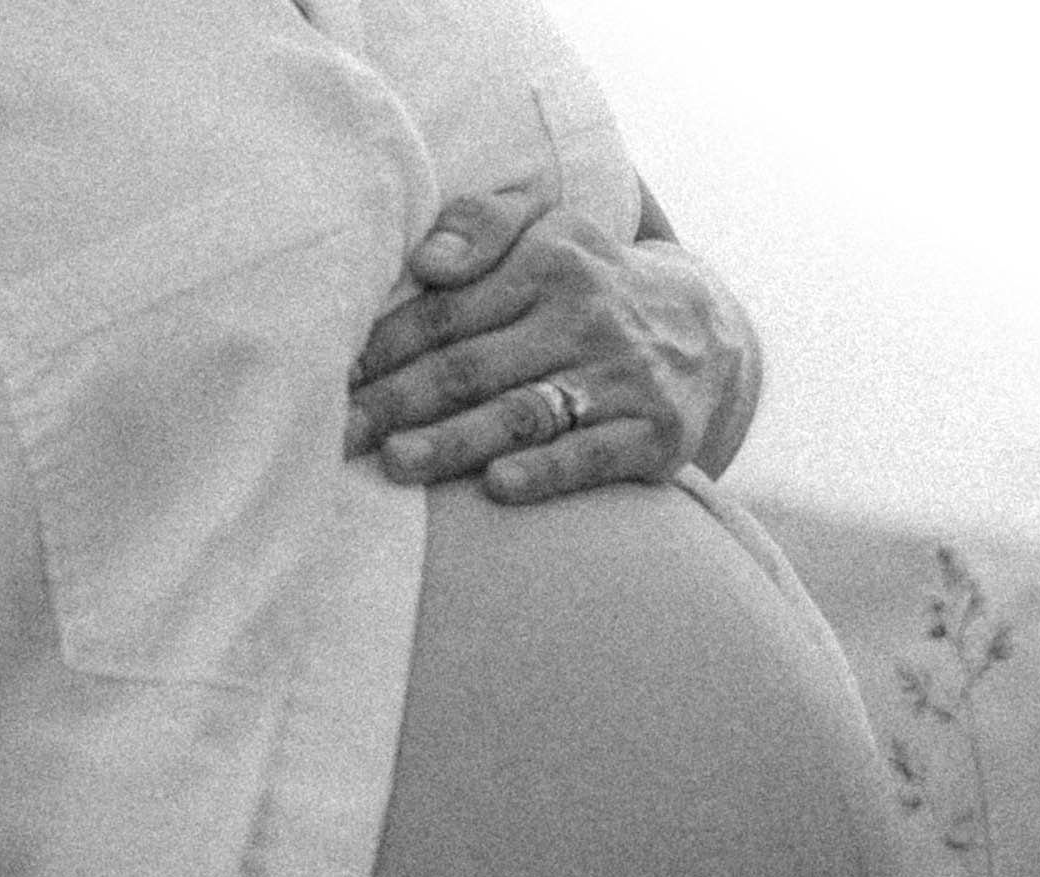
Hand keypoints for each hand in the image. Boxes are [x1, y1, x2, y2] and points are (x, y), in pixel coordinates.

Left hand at [344, 178, 759, 501]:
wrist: (709, 334)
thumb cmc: (592, 287)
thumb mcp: (548, 230)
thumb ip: (482, 226)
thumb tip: (426, 261)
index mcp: (550, 259)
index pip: (448, 309)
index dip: (384, 348)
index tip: (331, 381)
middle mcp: (587, 314)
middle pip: (473, 364)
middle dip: (399, 402)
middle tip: (339, 434)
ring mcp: (623, 378)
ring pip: (523, 412)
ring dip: (456, 441)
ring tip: (396, 463)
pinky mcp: (656, 434)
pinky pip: (591, 455)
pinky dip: (545, 473)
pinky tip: (498, 488)